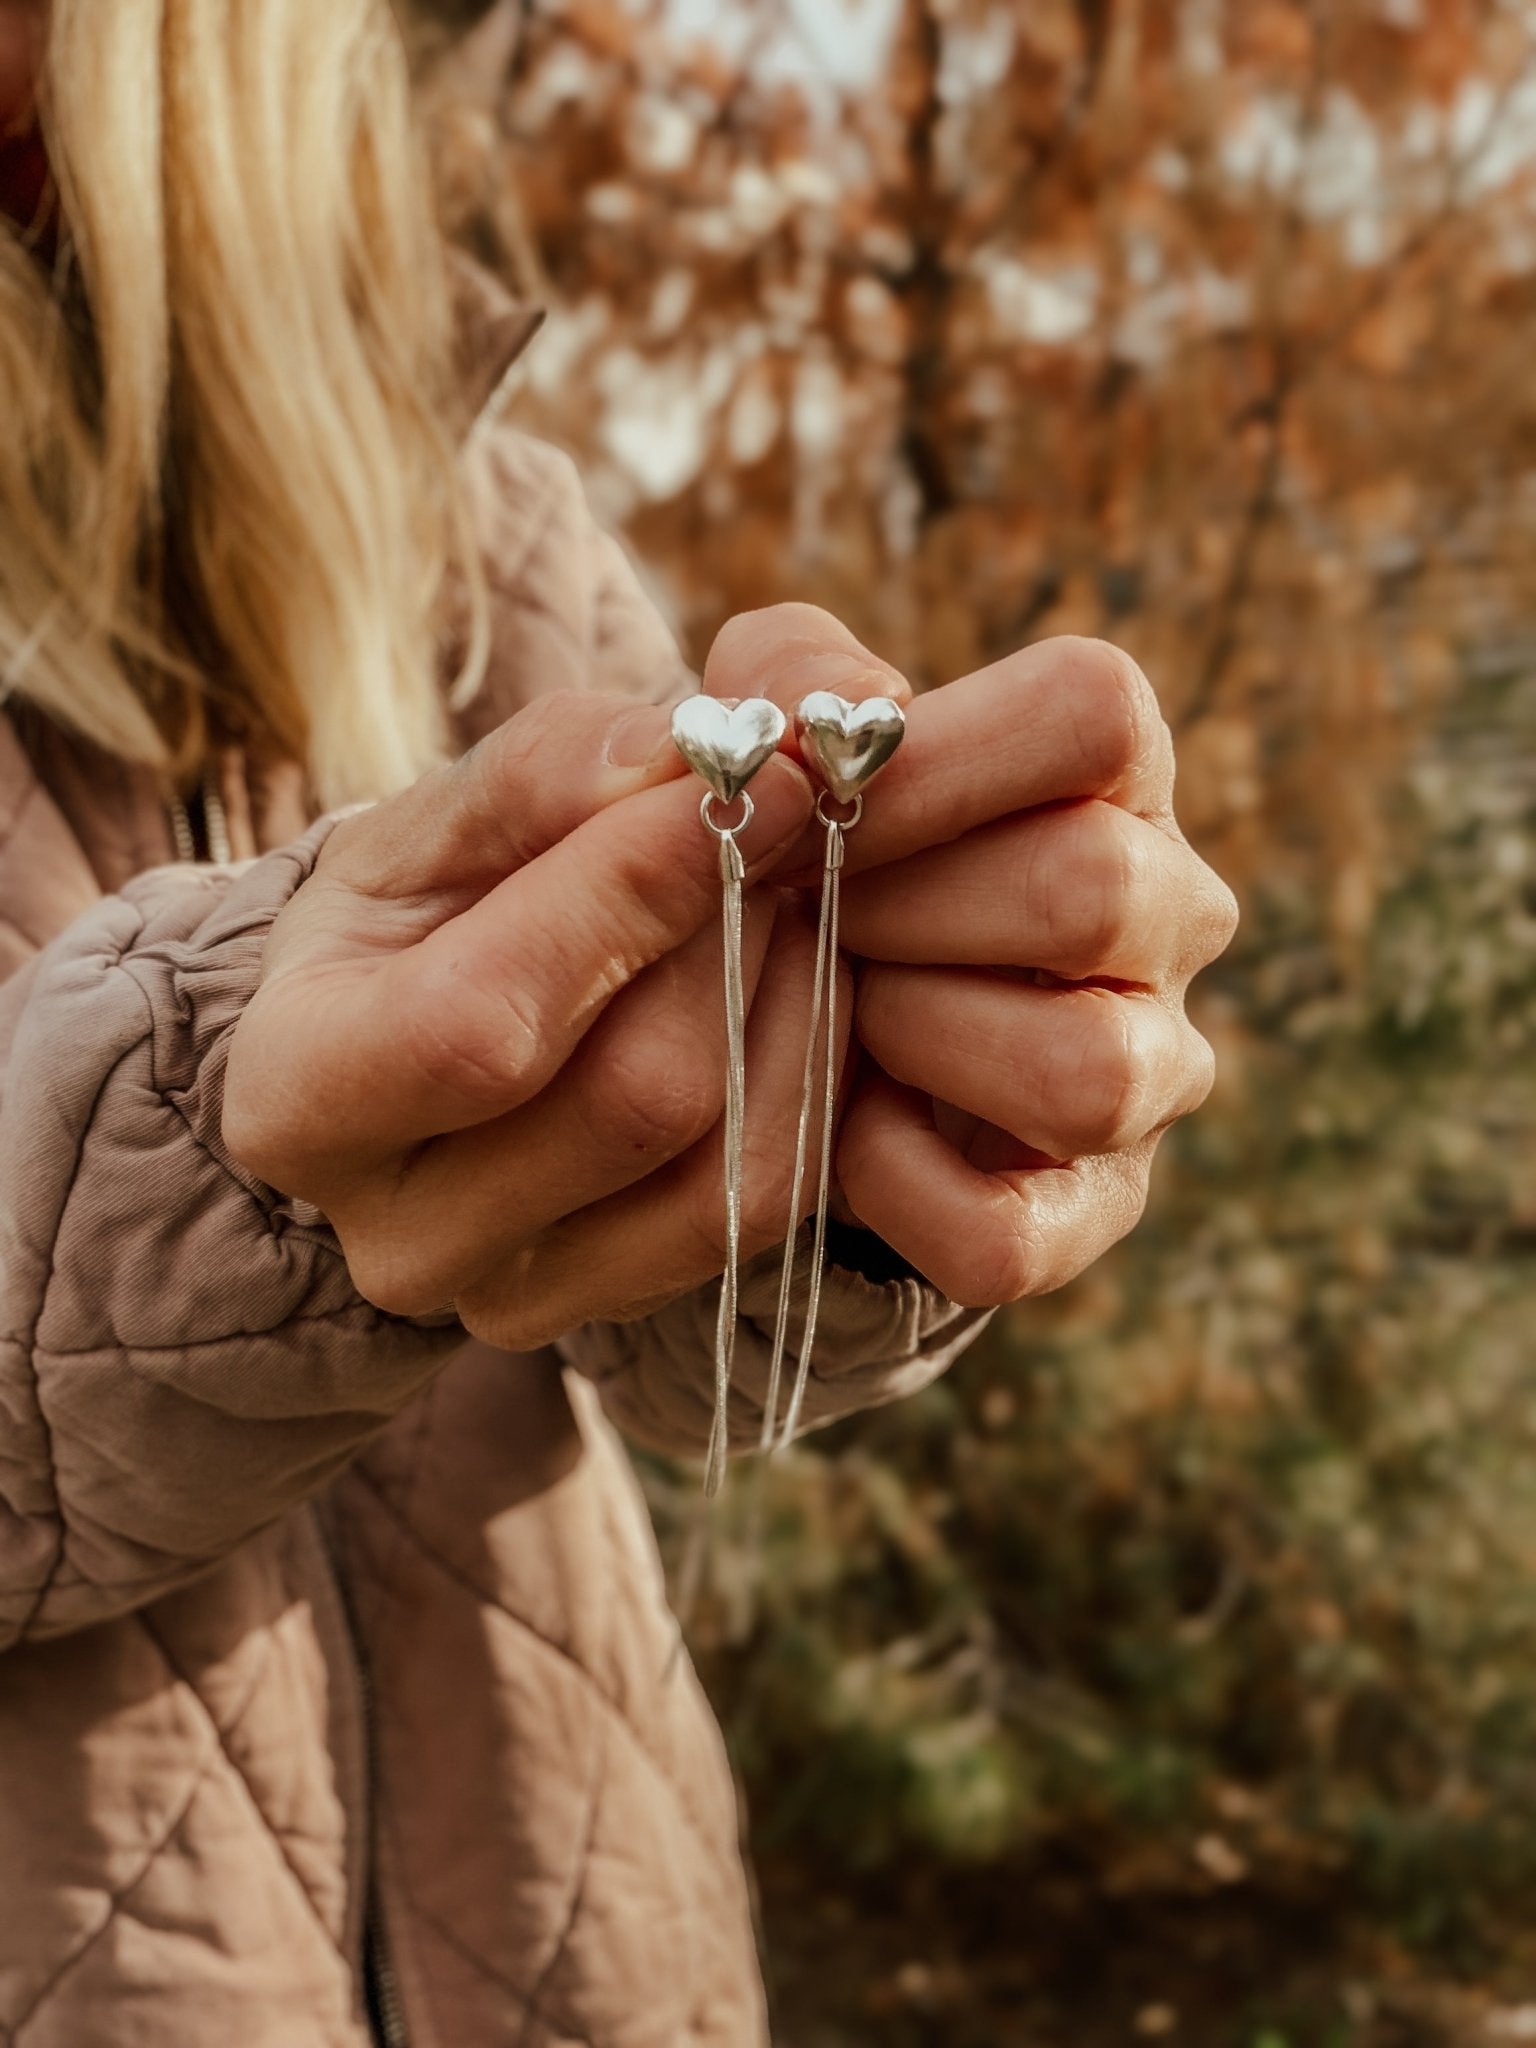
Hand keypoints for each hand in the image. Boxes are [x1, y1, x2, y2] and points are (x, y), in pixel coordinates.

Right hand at [223, 689, 834, 1348]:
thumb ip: (542, 772)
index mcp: (299, 1099)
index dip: (632, 890)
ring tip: (779, 893)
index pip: (484, 1021)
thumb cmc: (421, 914)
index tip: (749, 773)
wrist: (421, 1043)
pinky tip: (799, 980)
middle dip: (731, 935)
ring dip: (792, 994)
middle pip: (634, 1098)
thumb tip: (675, 759)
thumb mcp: (436, 821)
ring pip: (727, 1159)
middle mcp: (399, 1239)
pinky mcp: (626, 1305)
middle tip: (778, 822)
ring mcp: (518, 1296)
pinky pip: (775, 1198)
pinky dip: (816, 1068)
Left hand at [701, 607, 1238, 1307]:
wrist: (797, 1019)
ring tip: (854, 1013)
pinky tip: (852, 1129)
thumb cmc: (805, 852)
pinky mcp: (1091, 1208)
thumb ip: (786, 679)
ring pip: (1089, 1071)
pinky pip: (1014, 1234)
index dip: (938, 756)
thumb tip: (836, 721)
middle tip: (819, 915)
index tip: (820, 796)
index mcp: (1110, 776)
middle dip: (906, 906)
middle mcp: (1168, 917)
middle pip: (1093, 888)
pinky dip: (898, 1188)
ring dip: (922, 1036)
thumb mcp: (774, 739)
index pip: (1096, 713)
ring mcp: (1149, 1071)